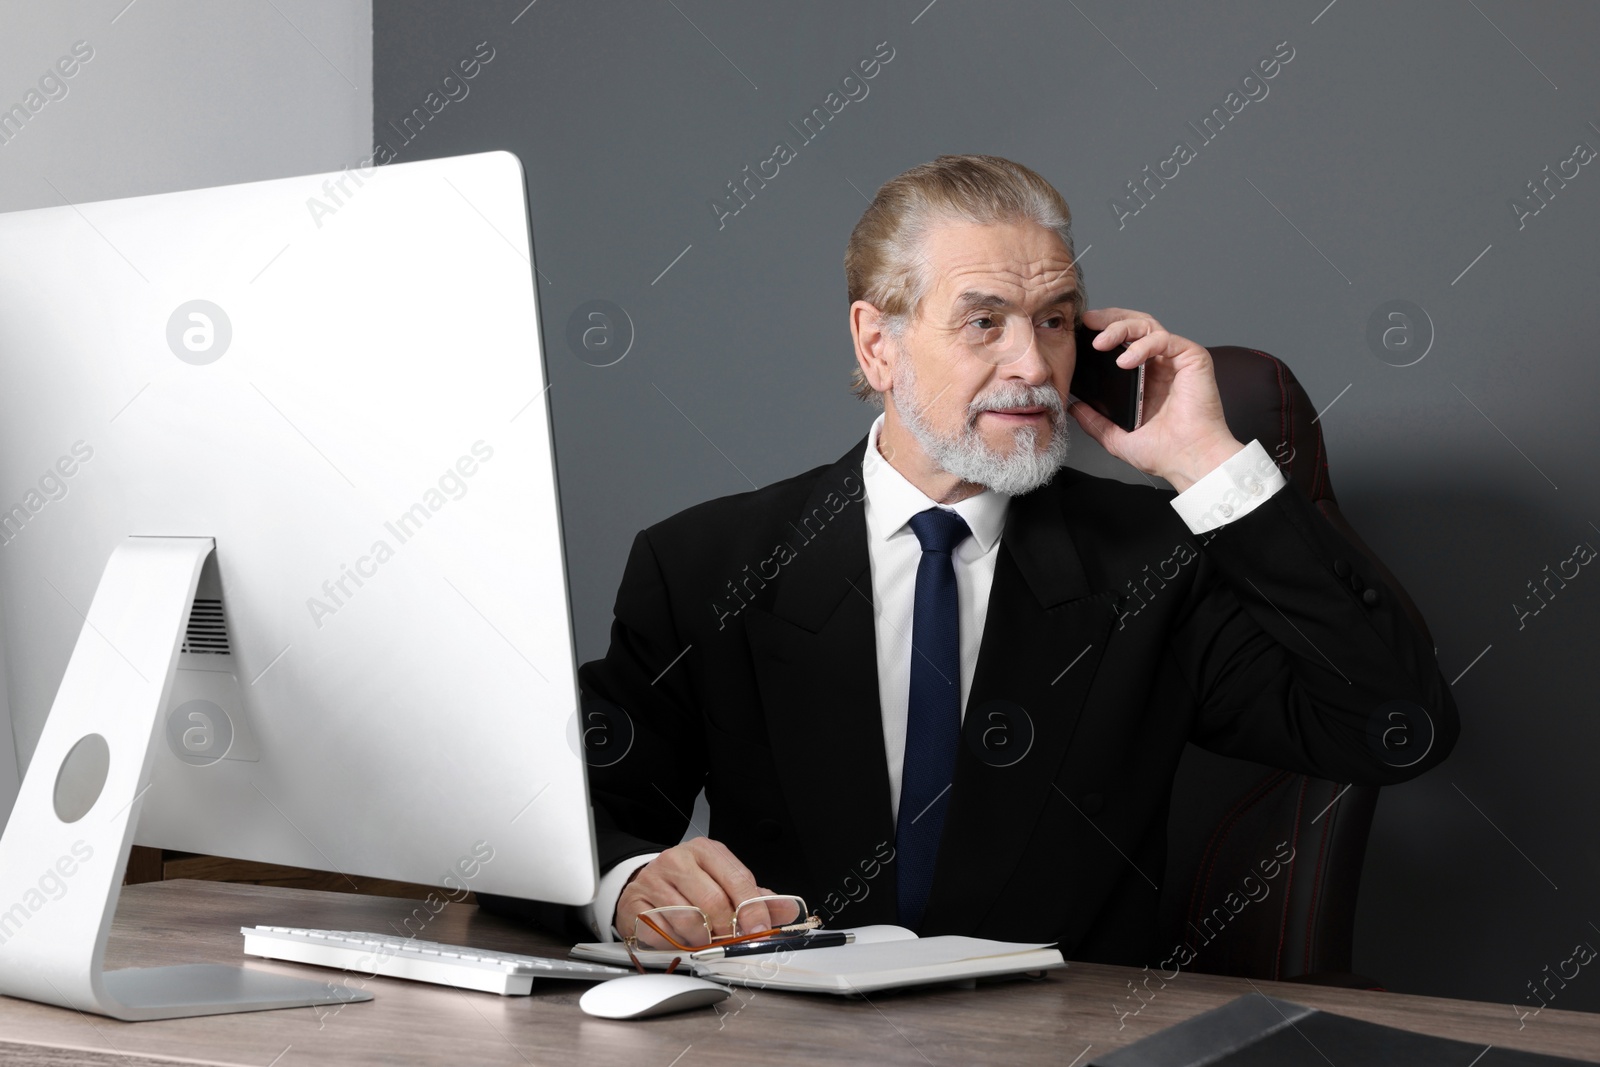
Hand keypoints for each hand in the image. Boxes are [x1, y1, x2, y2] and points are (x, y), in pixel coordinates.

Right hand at [614, 837, 776, 948]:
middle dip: (728, 930)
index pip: (738, 880)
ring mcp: (652, 881)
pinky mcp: (634, 904)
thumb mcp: (724, 881)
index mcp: (705, 851)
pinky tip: (677, 937)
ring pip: (689, 922)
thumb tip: (788, 910)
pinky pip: (663, 934)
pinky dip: (675, 944)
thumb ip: (756, 897)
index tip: (760, 930)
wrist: (645, 881)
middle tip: (732, 942)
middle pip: (713, 903)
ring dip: (701, 940)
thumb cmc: (690, 883)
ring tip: (703, 939)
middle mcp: (677, 860)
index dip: (753, 909)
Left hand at [1069, 308, 1243, 492]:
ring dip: (1121, 328)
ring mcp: (1176, 360)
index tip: (1080, 332)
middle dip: (1109, 319)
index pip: (1123, 341)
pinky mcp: (1192, 357)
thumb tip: (1074, 408)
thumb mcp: (1117, 437)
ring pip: (1147, 326)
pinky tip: (1125, 360)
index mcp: (1145, 378)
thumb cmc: (1164, 452)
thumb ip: (1095, 421)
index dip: (1104, 332)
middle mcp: (1161, 364)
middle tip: (1088, 322)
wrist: (1189, 461)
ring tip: (1101, 343)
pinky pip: (1164, 339)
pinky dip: (1142, 345)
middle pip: (1135, 326)